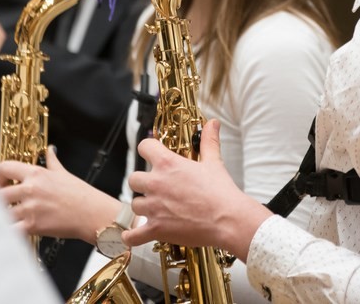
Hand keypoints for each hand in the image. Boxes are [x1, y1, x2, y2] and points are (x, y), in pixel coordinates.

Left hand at [0, 146, 119, 242]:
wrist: (92, 213)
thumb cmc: (80, 194)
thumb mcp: (64, 173)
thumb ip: (52, 161)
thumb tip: (50, 149)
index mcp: (36, 174)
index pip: (5, 168)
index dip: (0, 177)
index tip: (5, 184)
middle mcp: (31, 189)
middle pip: (0, 194)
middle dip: (2, 201)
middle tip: (9, 205)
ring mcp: (31, 208)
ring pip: (3, 213)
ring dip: (6, 217)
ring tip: (15, 219)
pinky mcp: (33, 225)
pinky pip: (11, 230)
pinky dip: (10, 232)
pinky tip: (16, 231)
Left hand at [124, 119, 268, 261]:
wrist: (228, 219)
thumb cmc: (221, 191)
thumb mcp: (214, 162)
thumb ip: (208, 141)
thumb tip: (212, 123)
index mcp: (168, 164)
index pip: (144, 147)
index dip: (148, 149)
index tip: (152, 154)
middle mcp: (156, 184)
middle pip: (134, 178)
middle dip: (142, 182)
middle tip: (155, 187)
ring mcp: (154, 207)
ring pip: (135, 205)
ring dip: (143, 207)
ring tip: (155, 210)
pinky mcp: (156, 229)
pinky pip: (133, 235)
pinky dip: (132, 237)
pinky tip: (133, 235)